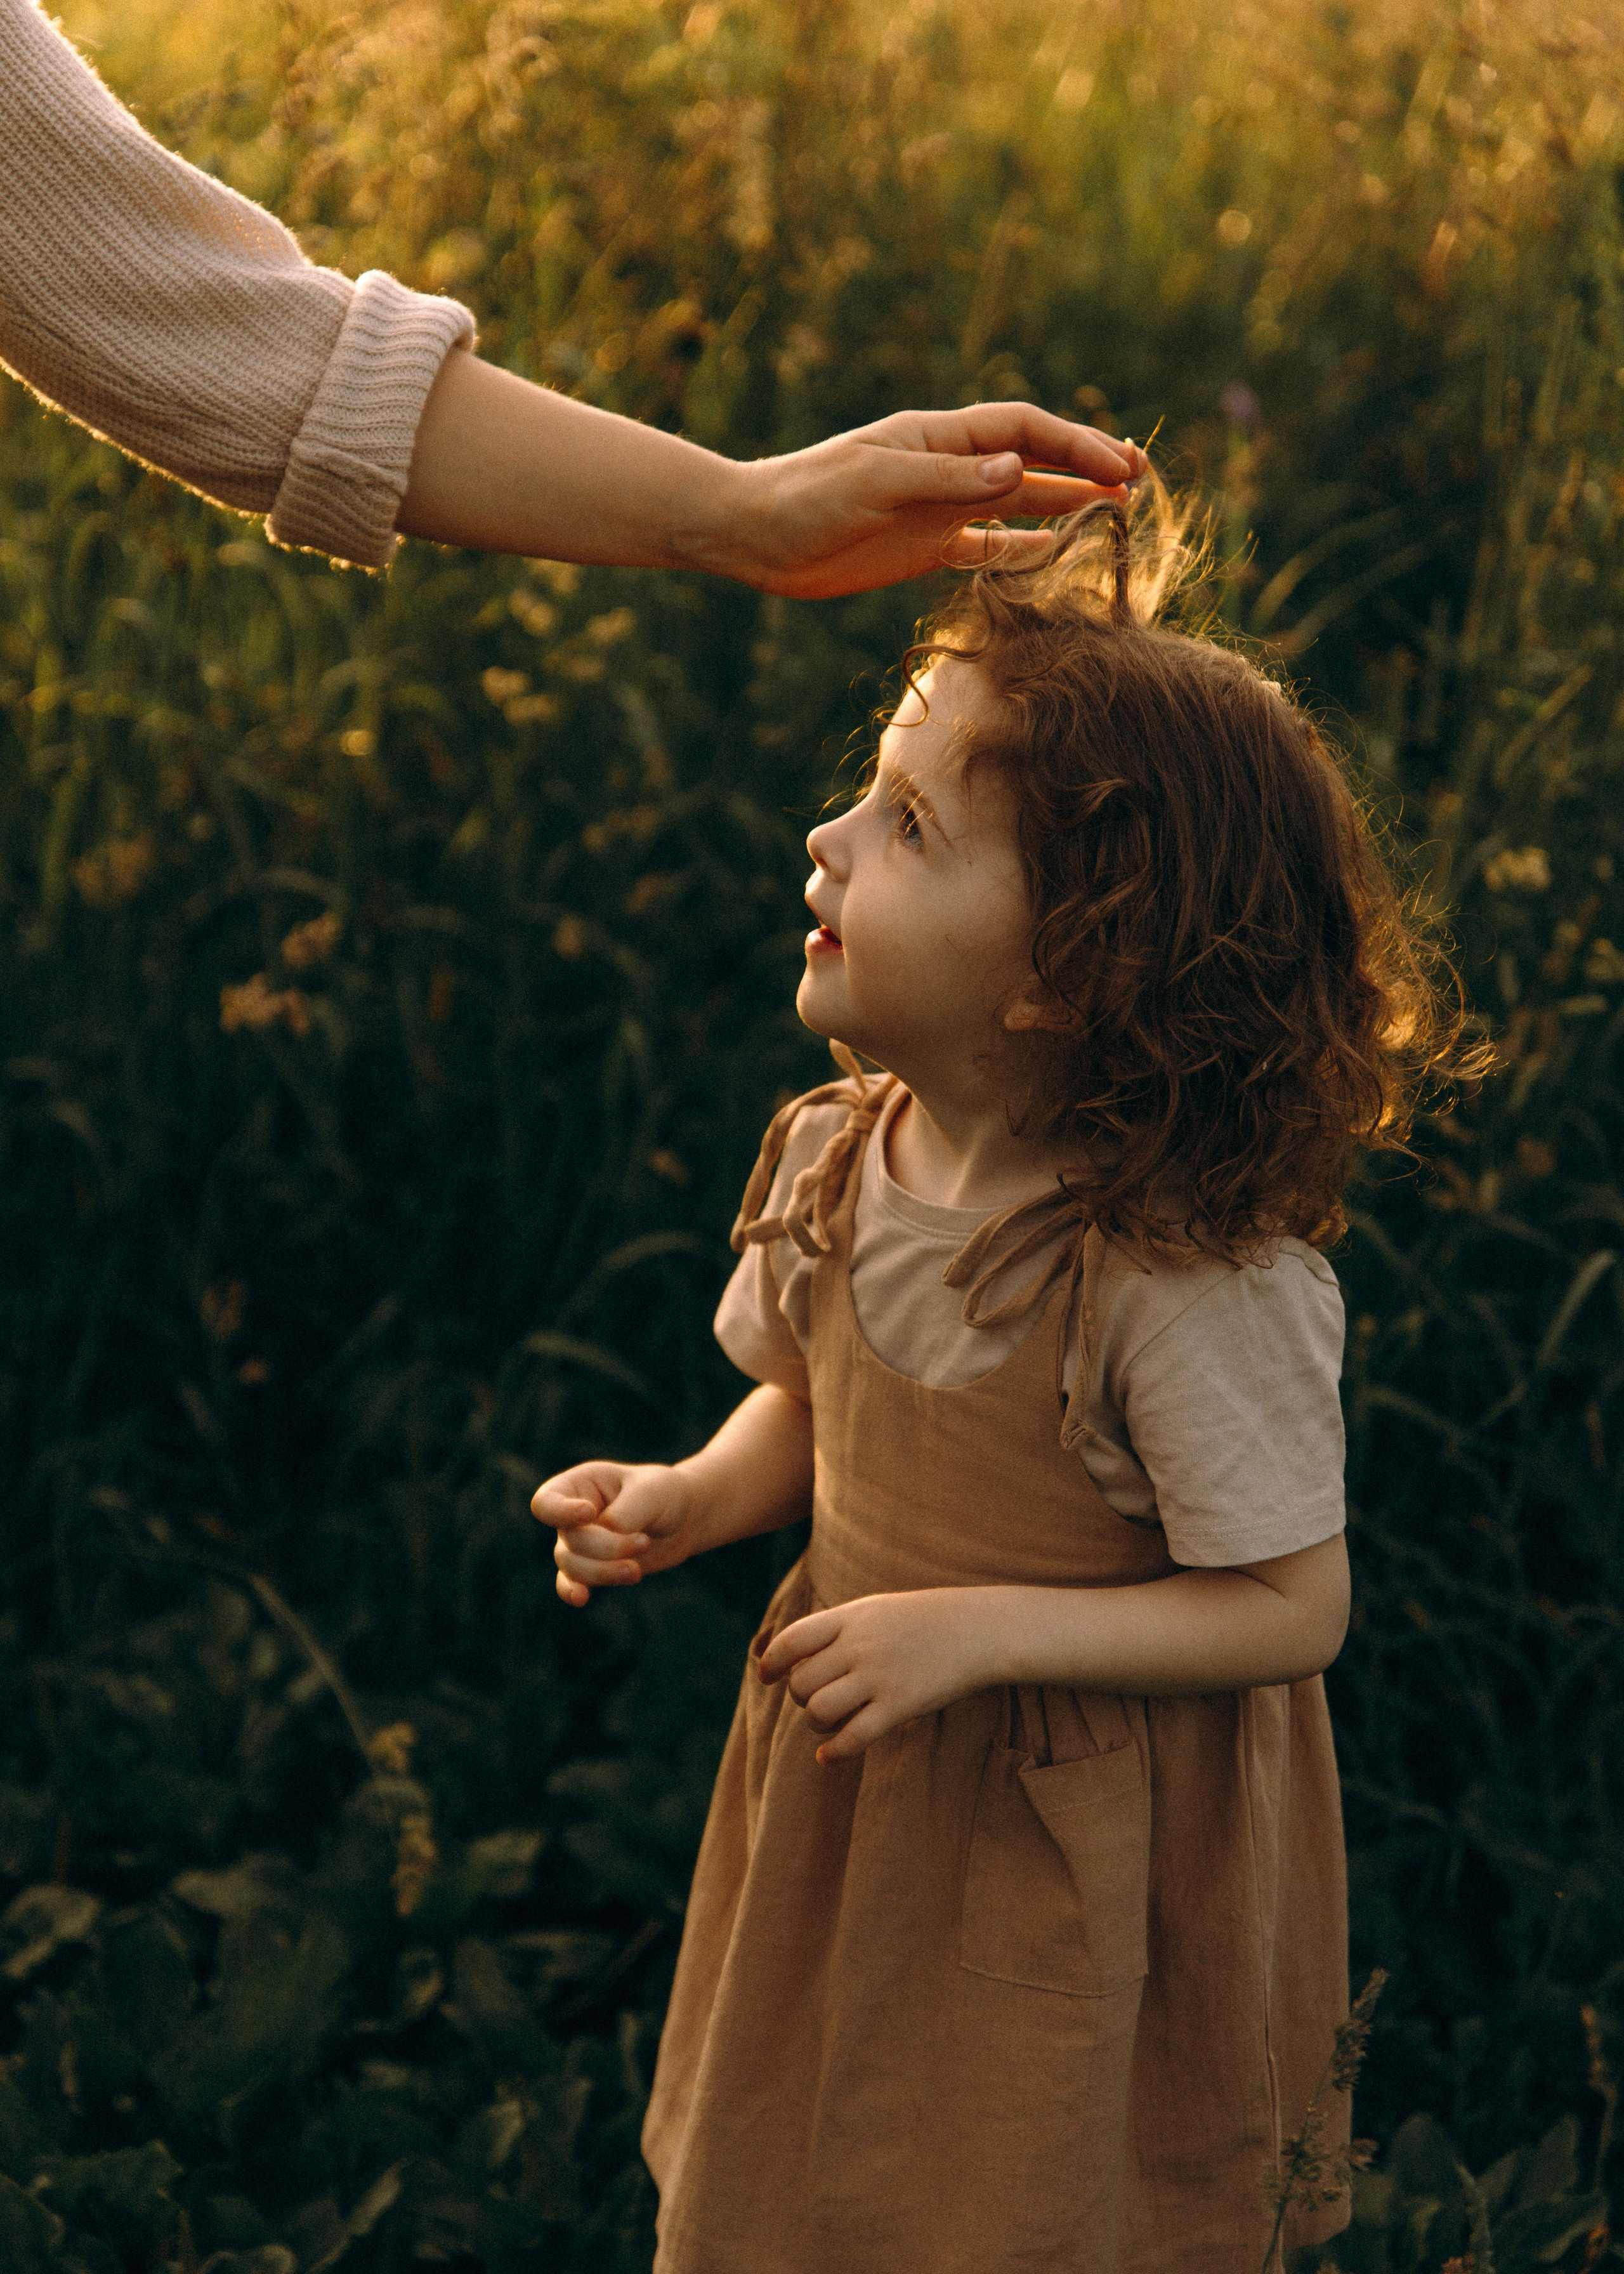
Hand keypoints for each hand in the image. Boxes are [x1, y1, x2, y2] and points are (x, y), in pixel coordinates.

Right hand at [532, 1459, 698, 1607]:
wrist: (682, 1519)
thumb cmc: (663, 1494)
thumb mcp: (650, 1493)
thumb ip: (625, 1514)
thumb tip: (605, 1534)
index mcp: (579, 1485)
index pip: (546, 1502)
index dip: (561, 1512)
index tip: (590, 1513)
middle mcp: (571, 1517)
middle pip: (570, 1540)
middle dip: (607, 1547)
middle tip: (644, 1542)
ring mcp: (578, 1545)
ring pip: (573, 1566)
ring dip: (605, 1571)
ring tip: (637, 1570)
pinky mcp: (591, 1569)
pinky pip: (570, 1584)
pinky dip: (572, 1591)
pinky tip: (582, 1598)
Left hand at [731, 405, 1148, 598]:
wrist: (757, 536)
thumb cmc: (809, 497)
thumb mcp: (879, 483)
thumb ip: (949, 480)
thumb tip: (1018, 470)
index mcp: (937, 438)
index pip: (1022, 432)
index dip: (1074, 444)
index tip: (1117, 466)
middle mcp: (945, 468)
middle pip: (1030, 462)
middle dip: (1084, 467)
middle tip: (1137, 481)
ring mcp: (937, 509)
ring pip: (1016, 505)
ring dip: (1063, 505)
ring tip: (1111, 513)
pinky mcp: (922, 548)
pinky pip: (985, 548)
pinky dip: (1021, 552)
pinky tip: (1054, 555)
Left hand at [756, 1588, 992, 1763]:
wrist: (980, 1629)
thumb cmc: (927, 1620)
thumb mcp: (878, 1610)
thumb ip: (840, 1629)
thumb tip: (798, 1656)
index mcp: (851, 1617)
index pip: (792, 1640)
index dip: (771, 1662)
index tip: (765, 1677)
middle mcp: (859, 1645)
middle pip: (801, 1682)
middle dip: (801, 1698)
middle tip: (817, 1701)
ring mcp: (879, 1675)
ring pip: (819, 1711)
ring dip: (817, 1724)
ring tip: (829, 1724)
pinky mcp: (900, 1705)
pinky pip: (853, 1737)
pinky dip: (834, 1752)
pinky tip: (829, 1757)